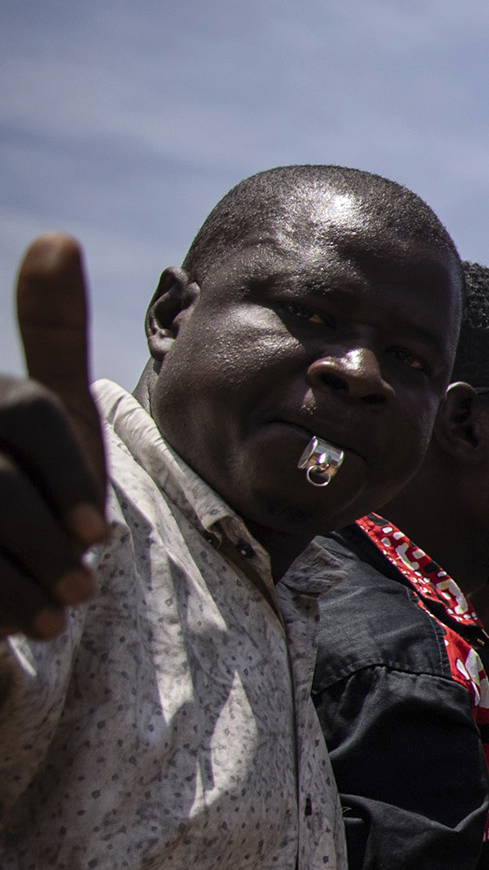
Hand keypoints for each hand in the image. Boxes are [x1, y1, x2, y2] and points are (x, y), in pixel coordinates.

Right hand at [0, 234, 109, 637]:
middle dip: (50, 539)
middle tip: (83, 581)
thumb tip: (56, 237)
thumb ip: (52, 335)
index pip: (27, 411)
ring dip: (30, 582)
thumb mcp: (54, 417)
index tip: (99, 533)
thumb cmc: (38, 496)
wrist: (9, 593)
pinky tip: (24, 632)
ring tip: (56, 608)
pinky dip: (3, 610)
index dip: (69, 474)